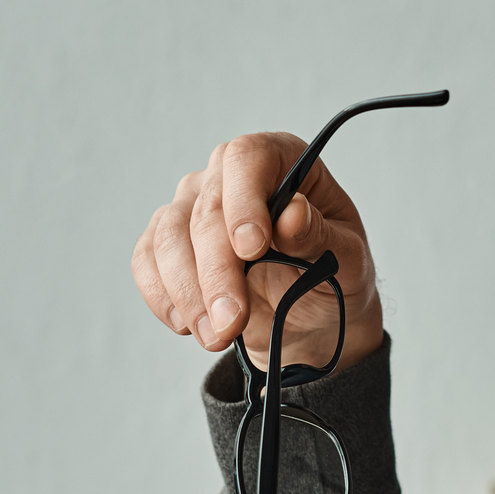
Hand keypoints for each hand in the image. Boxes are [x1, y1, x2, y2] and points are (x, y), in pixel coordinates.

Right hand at [131, 133, 382, 372]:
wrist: (312, 320)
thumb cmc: (335, 276)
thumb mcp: (347, 259)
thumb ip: (321, 235)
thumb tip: (292, 212)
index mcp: (282, 161)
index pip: (248, 158)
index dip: (244, 201)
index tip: (252, 249)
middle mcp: (230, 175)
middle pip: (206, 206)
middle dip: (217, 270)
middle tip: (232, 319)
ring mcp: (194, 205)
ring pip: (169, 234)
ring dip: (188, 291)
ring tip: (217, 335)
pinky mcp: (169, 242)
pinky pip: (147, 259)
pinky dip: (163, 296)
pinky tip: (190, 325)